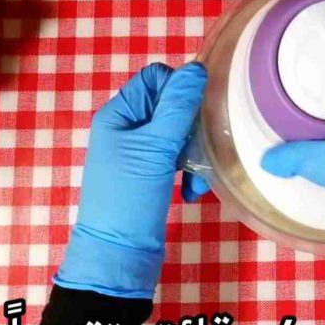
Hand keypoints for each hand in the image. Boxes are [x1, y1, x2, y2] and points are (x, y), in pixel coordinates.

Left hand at [54, 62, 206, 298]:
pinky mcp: (150, 176)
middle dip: (191, 124)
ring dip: (194, 151)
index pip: (155, 78)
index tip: (202, 108)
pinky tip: (195, 192)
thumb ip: (177, 107)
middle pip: (169, 105)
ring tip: (201, 175)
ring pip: (177, 134)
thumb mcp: (156, 148)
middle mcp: (126, 129)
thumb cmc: (131, 196)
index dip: (180, 87)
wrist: (119, 255)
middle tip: (206, 143)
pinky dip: (189, 172)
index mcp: (118, 115)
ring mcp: (137, 154)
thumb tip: (197, 69)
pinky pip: (176, 159)